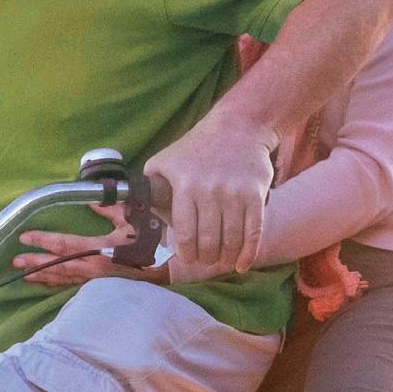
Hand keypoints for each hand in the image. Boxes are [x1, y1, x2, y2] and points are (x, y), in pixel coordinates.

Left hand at [14, 203, 148, 288]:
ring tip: (24, 274)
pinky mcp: (97, 287)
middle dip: (35, 262)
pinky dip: (56, 284)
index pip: (65, 245)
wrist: (163, 273)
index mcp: (99, 250)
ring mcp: (94, 281)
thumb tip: (92, 201)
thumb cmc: (146, 242)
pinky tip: (45, 283)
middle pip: (58, 265)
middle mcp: (93, 268)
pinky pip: (72, 285)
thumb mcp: (130, 219)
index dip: (43, 240)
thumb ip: (109, 209)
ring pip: (63, 278)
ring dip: (42, 276)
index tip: (25, 237)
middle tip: (15, 260)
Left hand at [144, 122, 274, 281]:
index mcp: (184, 186)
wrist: (239, 127)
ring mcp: (235, 194)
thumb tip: (136, 215)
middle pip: (209, 242)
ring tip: (220, 260)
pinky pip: (254, 232)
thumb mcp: (163, 162)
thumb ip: (150, 189)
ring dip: (225, 258)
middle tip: (204, 259)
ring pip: (231, 241)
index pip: (185, 234)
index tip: (188, 258)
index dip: (186, 254)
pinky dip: (248, 253)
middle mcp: (210, 191)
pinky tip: (241, 264)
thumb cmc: (196, 148)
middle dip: (205, 258)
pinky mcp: (256, 195)